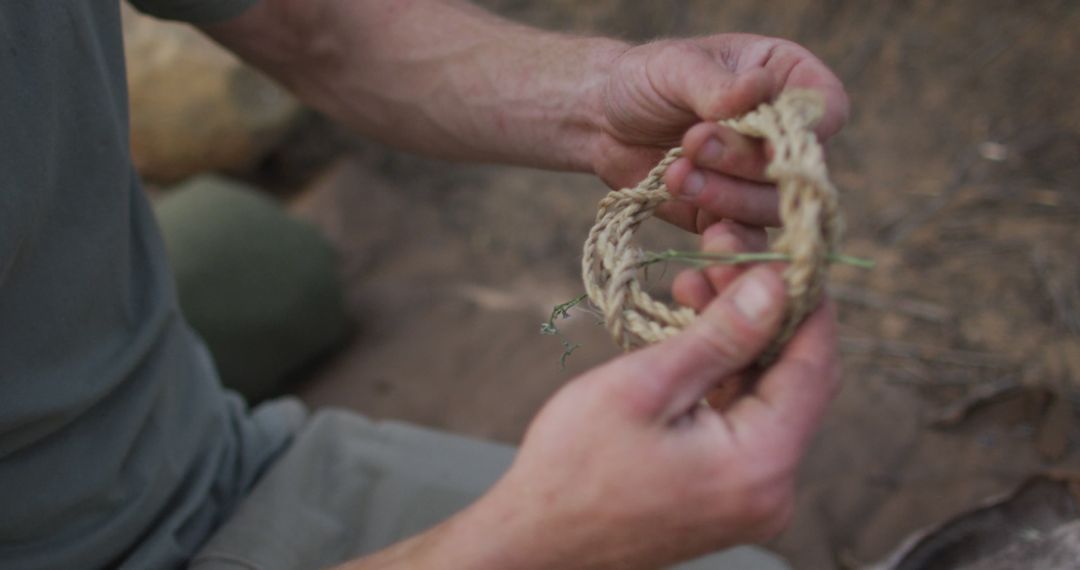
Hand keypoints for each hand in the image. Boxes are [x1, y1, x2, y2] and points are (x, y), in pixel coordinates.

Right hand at [423, 224, 838, 569]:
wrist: (534, 542)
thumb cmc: (573, 468)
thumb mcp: (645, 387)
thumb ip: (720, 336)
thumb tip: (776, 286)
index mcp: (760, 464)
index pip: (814, 365)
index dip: (804, 300)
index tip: (779, 248)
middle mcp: (771, 488)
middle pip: (794, 378)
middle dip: (763, 310)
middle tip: (722, 254)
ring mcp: (750, 496)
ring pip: (766, 395)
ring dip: (738, 338)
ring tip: (695, 281)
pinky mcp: (727, 495)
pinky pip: (742, 421)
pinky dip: (722, 375)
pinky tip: (690, 334)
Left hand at [589, 34, 848, 232]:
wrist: (603, 122)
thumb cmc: (647, 80)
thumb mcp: (677, 67)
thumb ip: (717, 85)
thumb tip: (759, 88)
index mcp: (787, 80)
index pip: (826, 109)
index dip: (808, 127)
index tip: (765, 128)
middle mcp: (784, 135)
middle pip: (797, 165)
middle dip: (744, 159)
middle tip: (693, 141)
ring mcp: (761, 181)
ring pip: (772, 207)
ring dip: (726, 195)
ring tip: (676, 172)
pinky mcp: (731, 216)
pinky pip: (744, 239)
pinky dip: (720, 234)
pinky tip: (686, 205)